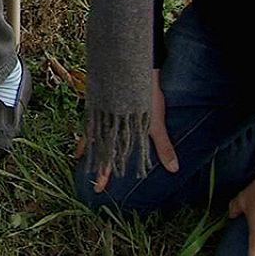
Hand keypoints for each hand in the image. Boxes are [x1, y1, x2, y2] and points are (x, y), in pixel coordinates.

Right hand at [93, 68, 178, 191]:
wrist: (134, 66)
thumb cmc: (146, 95)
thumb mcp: (156, 123)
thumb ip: (163, 146)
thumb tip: (174, 169)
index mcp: (116, 132)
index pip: (108, 159)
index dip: (103, 174)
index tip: (98, 188)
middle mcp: (105, 124)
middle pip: (95, 147)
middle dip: (92, 163)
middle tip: (84, 177)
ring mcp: (101, 111)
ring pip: (91, 133)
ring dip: (88, 145)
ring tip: (80, 155)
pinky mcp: (102, 101)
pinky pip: (93, 119)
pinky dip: (91, 128)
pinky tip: (91, 128)